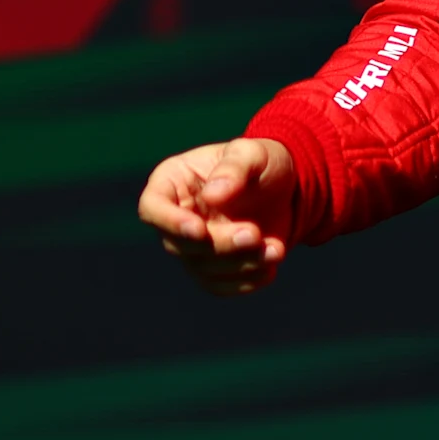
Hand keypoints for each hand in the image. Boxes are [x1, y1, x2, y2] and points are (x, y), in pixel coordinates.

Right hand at [139, 137, 296, 294]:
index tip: (200, 230)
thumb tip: (212, 195)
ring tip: (275, 249)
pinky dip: (247, 280)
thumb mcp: (253, 154)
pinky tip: (272, 261)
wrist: (285, 190)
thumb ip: (233, 168)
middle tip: (254, 233)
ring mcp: (192, 247)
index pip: (152, 208)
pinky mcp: (213, 269)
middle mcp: (175, 218)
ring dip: (240, 264)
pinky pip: (221, 285)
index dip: (170, 223)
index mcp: (172, 181)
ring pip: (203, 269)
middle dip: (220, 244)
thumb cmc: (261, 163)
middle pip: (180, 245)